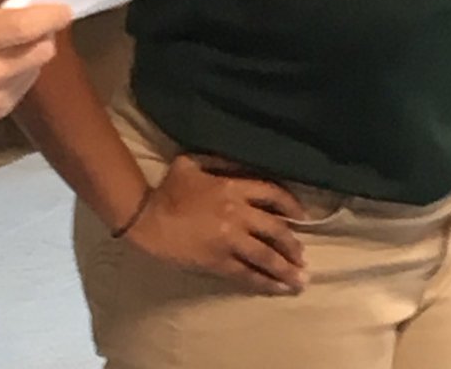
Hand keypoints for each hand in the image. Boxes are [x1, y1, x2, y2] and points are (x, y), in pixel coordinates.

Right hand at [0, 1, 71, 125]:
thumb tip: (34, 18)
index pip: (28, 27)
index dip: (53, 16)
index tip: (64, 10)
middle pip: (42, 52)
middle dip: (44, 35)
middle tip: (34, 26)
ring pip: (36, 71)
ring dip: (32, 55)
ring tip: (12, 47)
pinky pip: (22, 88)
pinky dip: (20, 74)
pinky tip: (1, 67)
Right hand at [124, 155, 309, 293]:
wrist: (148, 219)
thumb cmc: (169, 189)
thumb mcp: (193, 162)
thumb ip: (220, 162)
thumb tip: (243, 166)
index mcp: (232, 187)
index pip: (272, 194)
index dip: (291, 205)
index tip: (302, 217)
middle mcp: (238, 214)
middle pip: (276, 230)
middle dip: (293, 245)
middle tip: (303, 256)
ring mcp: (230, 241)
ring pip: (267, 256)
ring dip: (286, 269)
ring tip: (300, 280)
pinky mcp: (220, 262)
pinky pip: (249, 275)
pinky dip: (266, 283)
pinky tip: (279, 288)